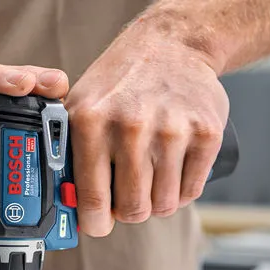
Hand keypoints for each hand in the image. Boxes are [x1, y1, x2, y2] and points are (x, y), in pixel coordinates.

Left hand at [65, 17, 229, 236]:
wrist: (172, 45)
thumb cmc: (120, 83)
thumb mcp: (81, 106)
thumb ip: (68, 153)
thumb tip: (63, 204)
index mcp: (91, 123)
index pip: (93, 199)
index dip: (96, 223)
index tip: (98, 224)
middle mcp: (131, 127)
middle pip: (133, 209)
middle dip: (129, 211)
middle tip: (128, 197)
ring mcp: (172, 130)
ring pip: (164, 205)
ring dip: (157, 202)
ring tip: (151, 179)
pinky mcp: (206, 132)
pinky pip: (192, 191)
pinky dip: (182, 190)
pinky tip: (173, 170)